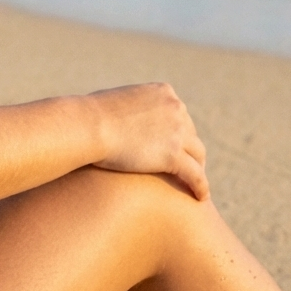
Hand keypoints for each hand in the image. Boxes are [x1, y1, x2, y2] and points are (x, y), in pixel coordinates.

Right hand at [91, 82, 208, 200]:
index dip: (179, 132)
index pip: (179, 114)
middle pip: (190, 133)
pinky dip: (201, 187)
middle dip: (188, 149)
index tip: (176, 145)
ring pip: (197, 154)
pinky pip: (195, 175)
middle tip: (186, 167)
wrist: (89, 125)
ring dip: (197, 167)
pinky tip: (200, 198)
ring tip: (194, 184)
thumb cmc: (91, 114)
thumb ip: (128, 108)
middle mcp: (175, 108)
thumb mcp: (116, 101)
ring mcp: (177, 131)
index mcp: (163, 92)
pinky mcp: (173, 155)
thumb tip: (120, 115)